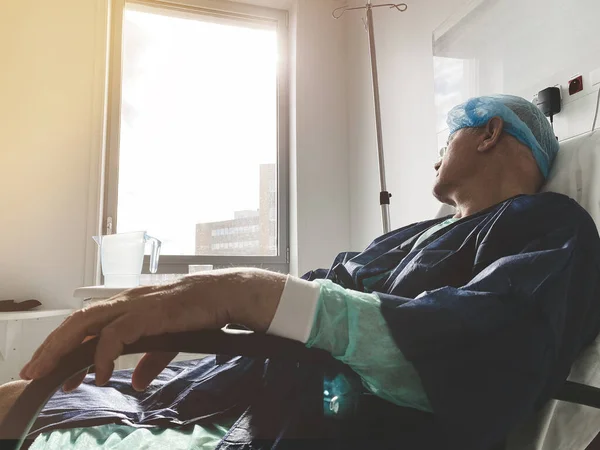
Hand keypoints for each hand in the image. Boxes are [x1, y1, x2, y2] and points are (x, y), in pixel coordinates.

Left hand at [20, 269, 284, 390]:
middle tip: (33, 372)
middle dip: (51, 347)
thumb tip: (137, 383)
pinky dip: (103, 354)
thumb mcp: (170, 341)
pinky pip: (116, 333)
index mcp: (128, 306)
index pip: (87, 324)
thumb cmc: (200, 312)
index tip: (52, 372)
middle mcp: (125, 302)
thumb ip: (150, 360)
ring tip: (48, 373)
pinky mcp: (148, 312)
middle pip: (77, 321)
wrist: (224, 295)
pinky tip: (101, 374)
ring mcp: (136, 304)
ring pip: (87, 323)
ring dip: (64, 348)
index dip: (65, 346)